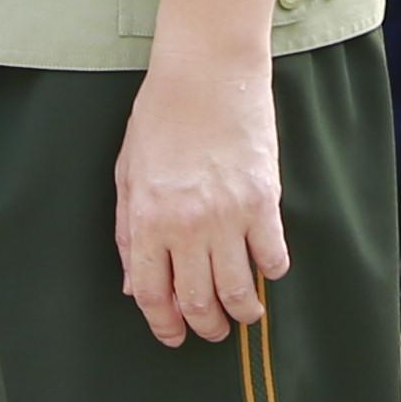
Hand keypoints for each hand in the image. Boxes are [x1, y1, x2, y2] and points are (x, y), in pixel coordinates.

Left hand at [113, 36, 290, 348]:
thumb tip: (135, 283)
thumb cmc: (162, 113)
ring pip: (239, 289)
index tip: (175, 335)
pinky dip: (272, 270)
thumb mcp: (128, 173)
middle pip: (198, 301)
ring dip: (243, 311)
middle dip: (206, 326)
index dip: (164, 324)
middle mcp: (186, 225)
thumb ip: (127, 232)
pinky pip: (273, 255)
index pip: (153, 295)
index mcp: (147, 220)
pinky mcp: (263, 198)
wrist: (206, 67)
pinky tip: (268, 267)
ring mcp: (227, 214)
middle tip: (213, 328)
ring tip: (246, 312)